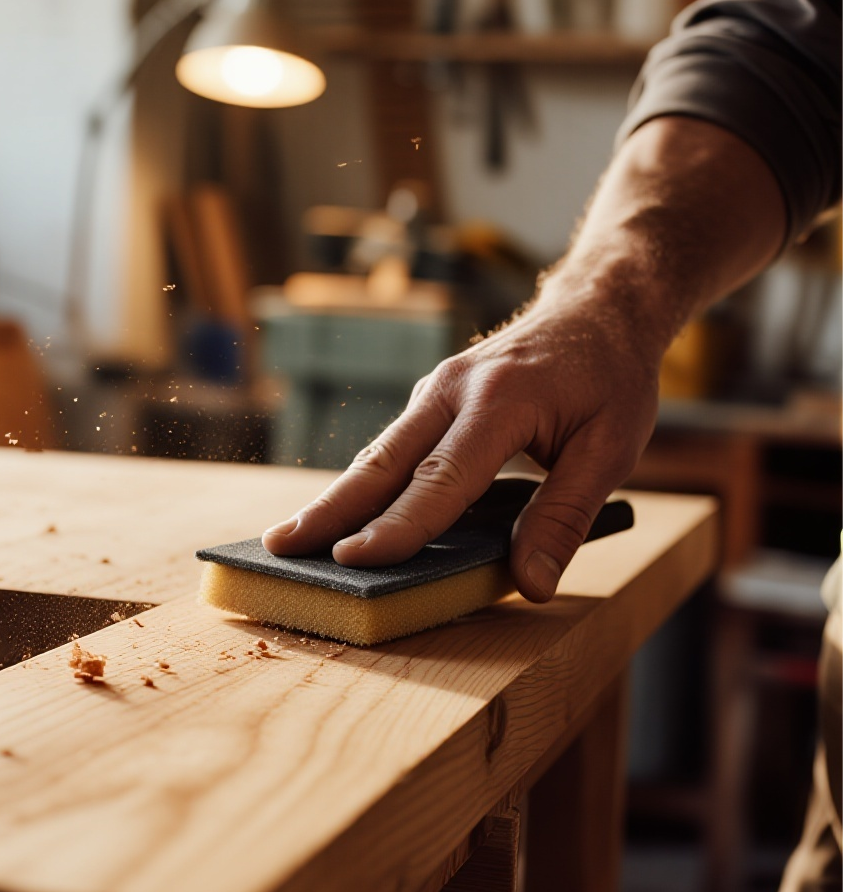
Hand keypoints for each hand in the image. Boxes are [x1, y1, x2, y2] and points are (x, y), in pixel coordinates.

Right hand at [260, 304, 659, 602]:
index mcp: (501, 400)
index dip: (398, 525)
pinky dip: (363, 486)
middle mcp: (453, 390)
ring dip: (334, 500)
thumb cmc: (609, 379)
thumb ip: (567, 517)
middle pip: (382, 462)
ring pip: (378, 455)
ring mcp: (435, 391)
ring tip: (289, 539)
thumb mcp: (611, 449)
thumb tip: (532, 584)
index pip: (442, 477)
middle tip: (280, 548)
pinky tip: (339, 518)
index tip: (355, 560)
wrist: (597, 308)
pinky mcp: (431, 401)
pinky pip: (392, 449)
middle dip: (330, 510)